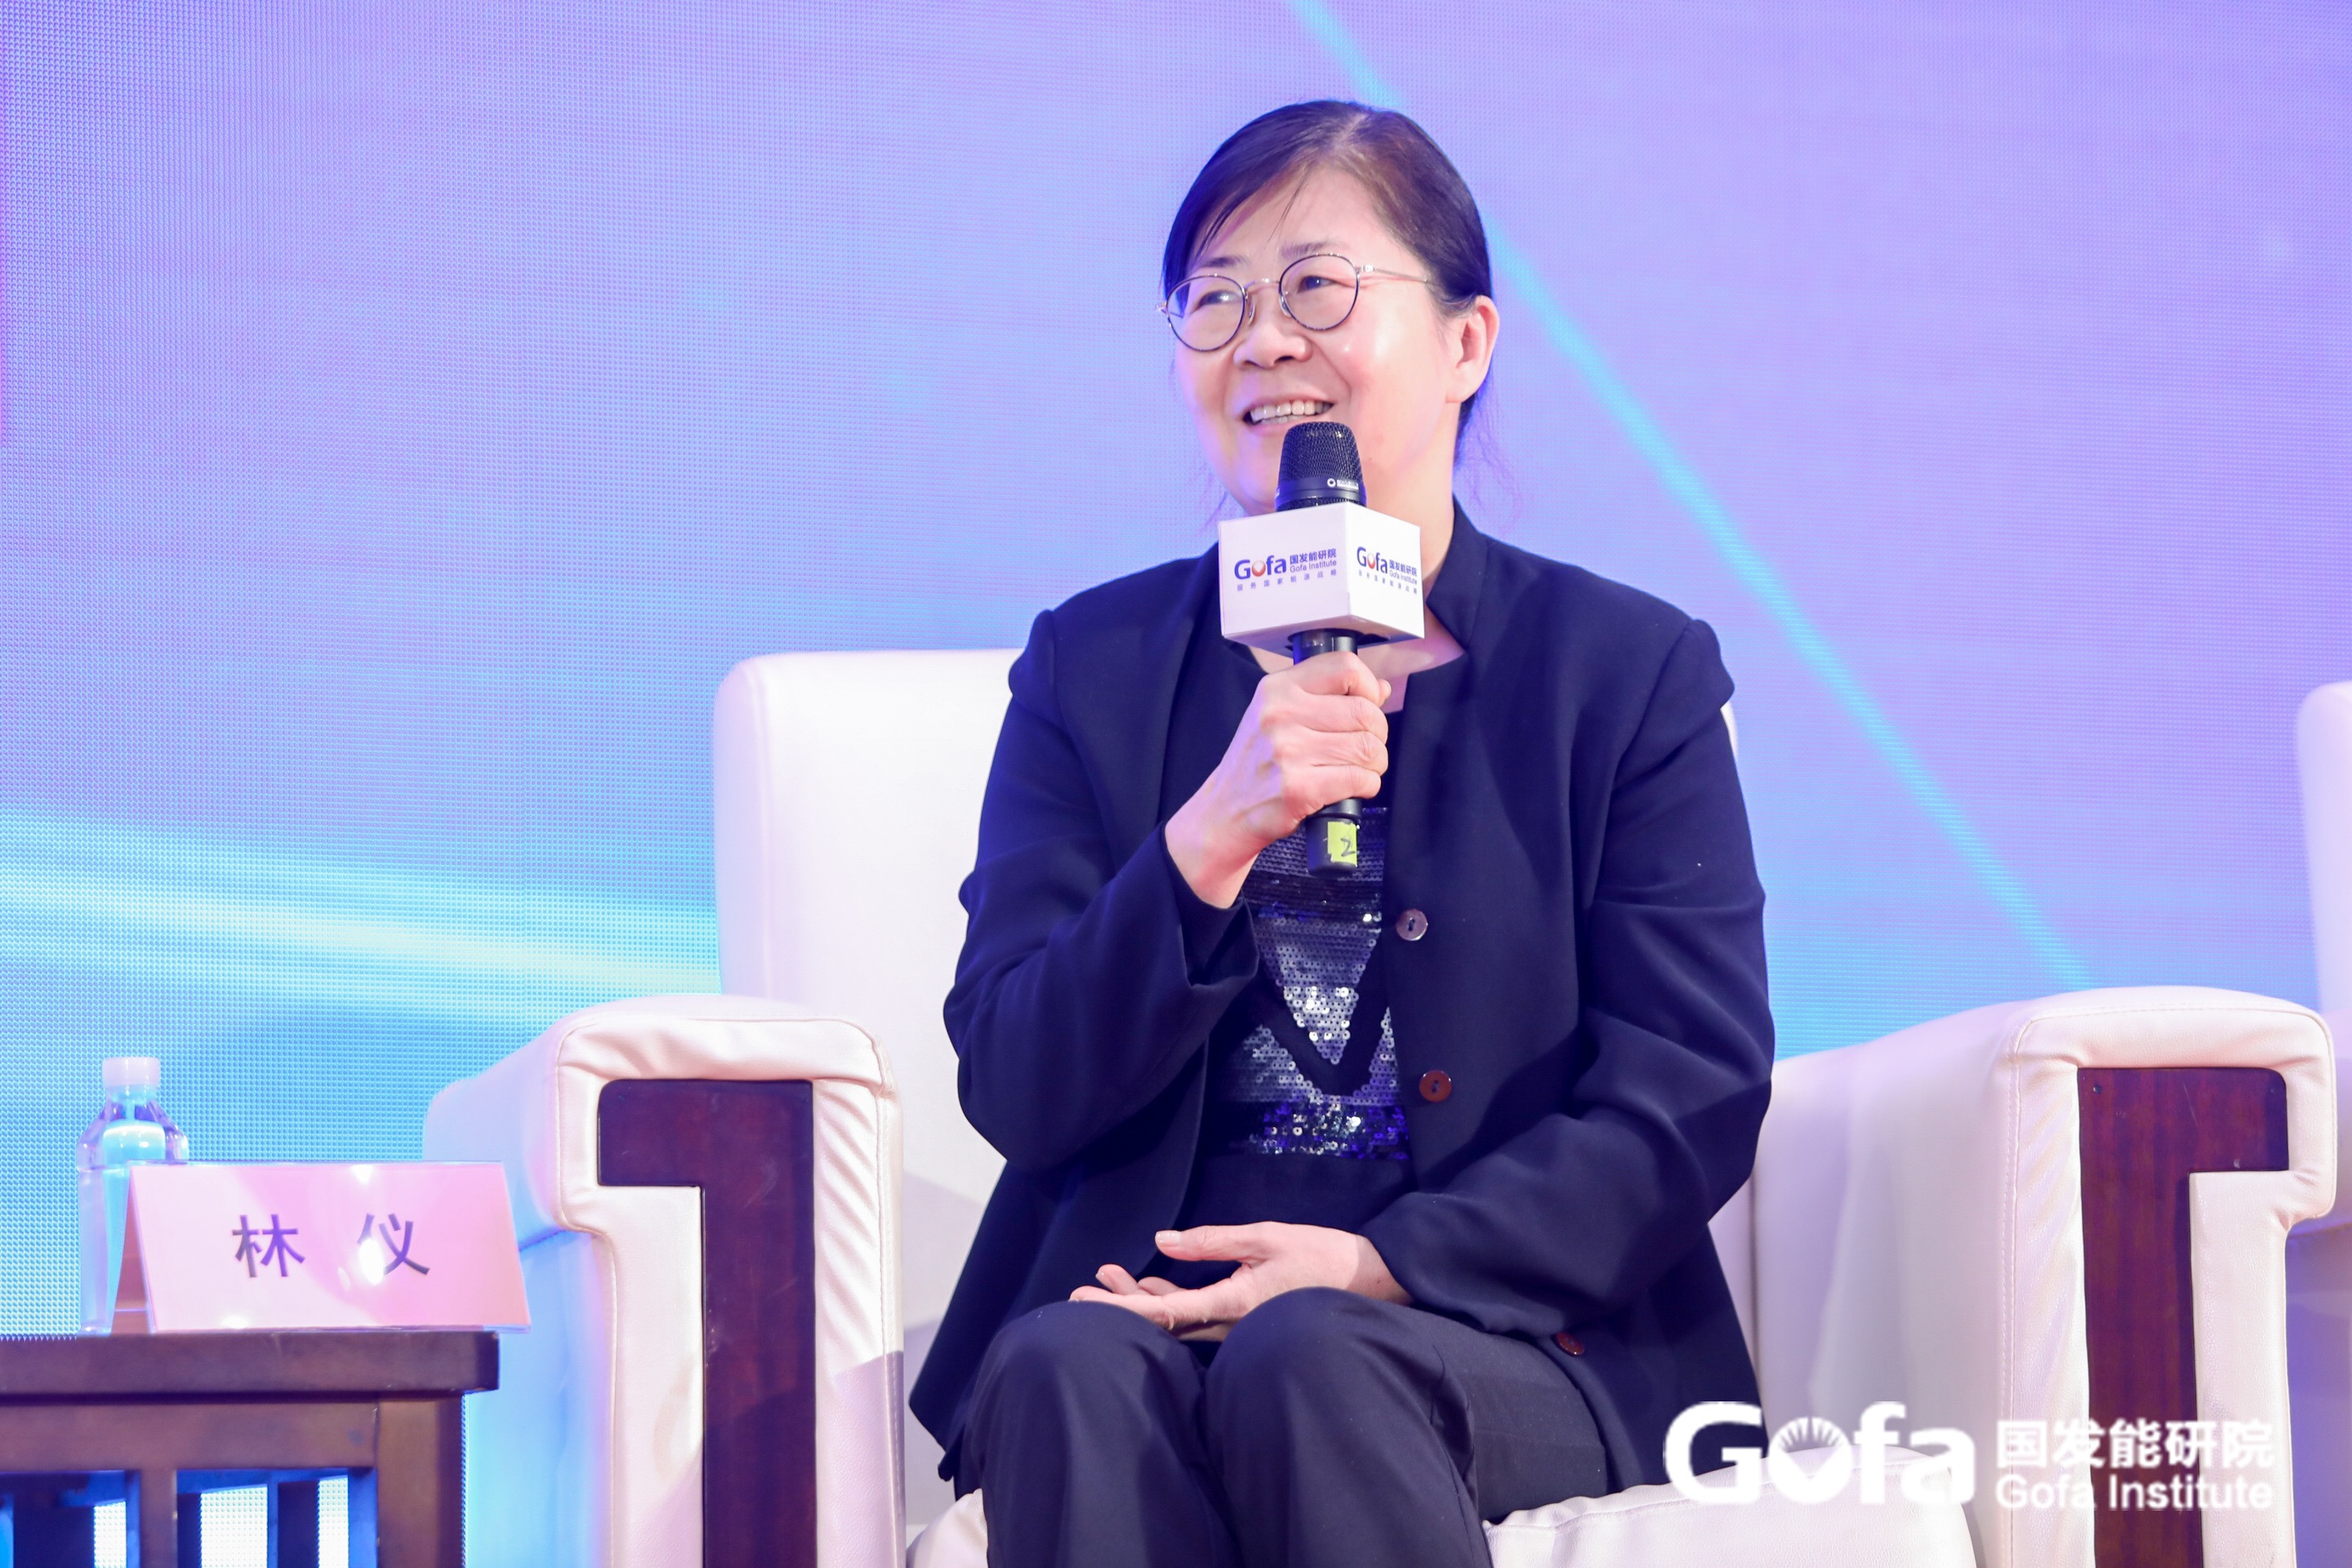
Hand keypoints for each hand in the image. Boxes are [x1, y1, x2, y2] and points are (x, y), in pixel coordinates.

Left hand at [1069, 1222, 1409, 1340]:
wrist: (1367, 1282)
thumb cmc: (1320, 1257)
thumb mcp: (1265, 1238)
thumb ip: (1213, 1240)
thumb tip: (1162, 1241)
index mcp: (1232, 1305)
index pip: (1165, 1311)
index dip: (1122, 1305)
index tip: (1086, 1296)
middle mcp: (1228, 1325)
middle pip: (1161, 1322)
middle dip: (1120, 1305)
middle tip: (1079, 1290)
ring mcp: (1235, 1326)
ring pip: (1176, 1319)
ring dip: (1141, 1298)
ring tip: (1106, 1273)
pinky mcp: (1242, 1317)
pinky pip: (1196, 1313)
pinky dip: (1168, 1298)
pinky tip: (1149, 1279)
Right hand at [1164, 653, 1391, 907]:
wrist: (1224, 812)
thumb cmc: (1255, 764)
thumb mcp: (1277, 716)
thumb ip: (1326, 697)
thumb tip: (1379, 688)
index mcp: (1277, 689)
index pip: (1344, 667)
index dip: (1368, 686)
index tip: (1369, 704)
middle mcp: (1280, 714)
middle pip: (1364, 712)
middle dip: (1377, 734)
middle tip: (1367, 747)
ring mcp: (1288, 752)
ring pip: (1368, 748)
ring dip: (1375, 763)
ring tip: (1361, 769)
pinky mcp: (1298, 788)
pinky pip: (1360, 779)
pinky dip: (1367, 785)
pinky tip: (1353, 787)